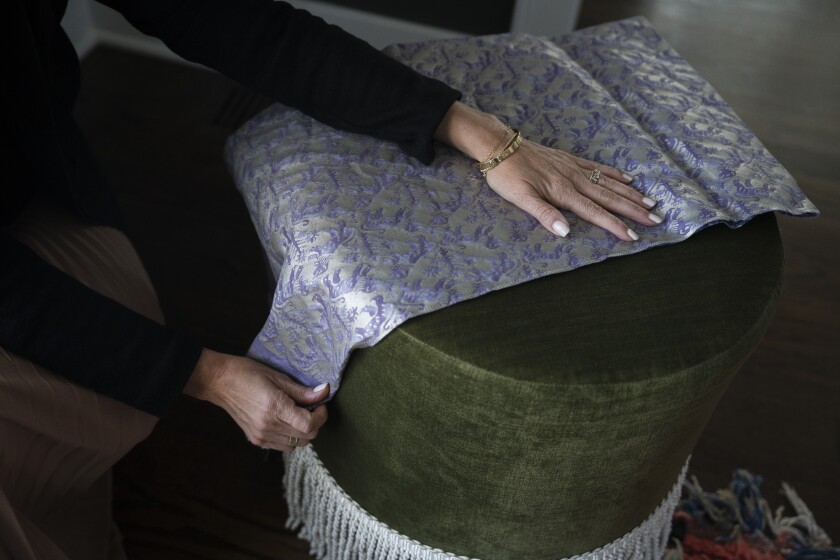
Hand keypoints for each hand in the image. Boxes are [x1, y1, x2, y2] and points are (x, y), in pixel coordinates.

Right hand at [185, 349, 328, 451]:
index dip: (321, 416)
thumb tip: (324, 392)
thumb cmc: (247, 373)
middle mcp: (268, 426)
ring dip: (303, 432)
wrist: (219, 382)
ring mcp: (261, 435)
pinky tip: (285, 421)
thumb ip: (302, 391)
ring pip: (297, 445)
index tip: (320, 404)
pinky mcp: (255, 439)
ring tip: (297, 414)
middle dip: (315, 423)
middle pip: (307, 437)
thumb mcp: (278, 377)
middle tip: (311, 407)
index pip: (309, 425)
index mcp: (275, 408)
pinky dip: (290, 437)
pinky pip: (282, 446)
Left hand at [484, 138, 660, 240]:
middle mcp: (574, 179)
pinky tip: (628, 178)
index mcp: (564, 192)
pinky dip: (615, 174)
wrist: (500, 146)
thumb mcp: (520, 198)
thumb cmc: (507, 175)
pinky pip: (598, 167)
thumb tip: (565, 232)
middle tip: (656, 220)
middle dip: (634, 210)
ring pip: (609, 182)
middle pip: (610, 198)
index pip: (596, 213)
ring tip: (650, 202)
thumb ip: (544, 214)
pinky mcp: (569, 159)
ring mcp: (573, 168)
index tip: (634, 237)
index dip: (615, 226)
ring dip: (630, 194)